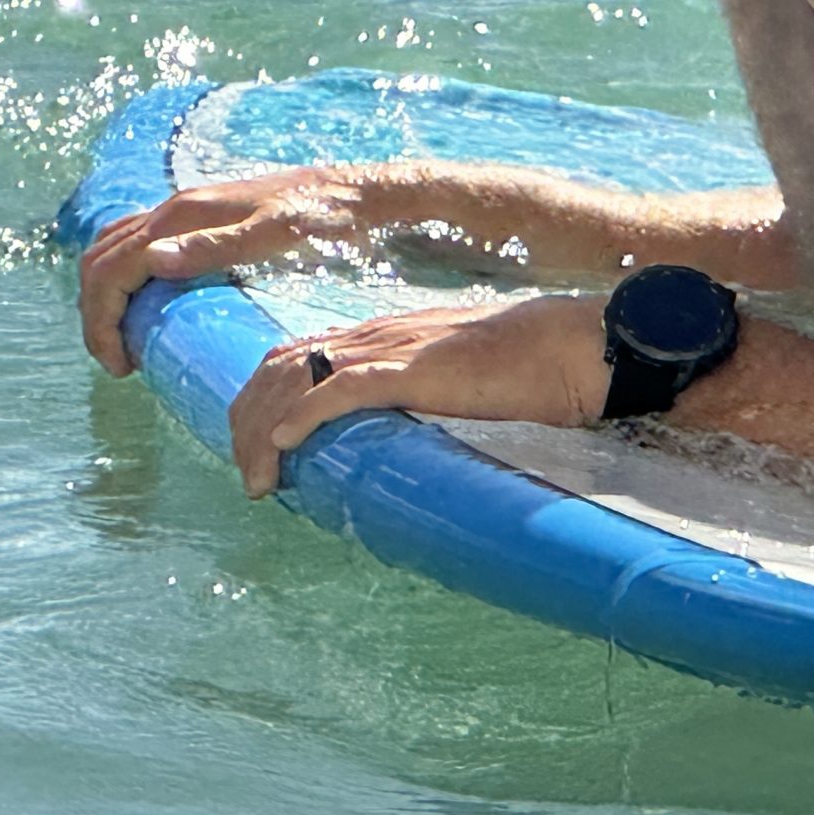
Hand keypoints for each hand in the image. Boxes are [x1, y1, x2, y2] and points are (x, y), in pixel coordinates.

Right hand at [79, 165, 396, 376]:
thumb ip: (216, 247)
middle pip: (102, 257)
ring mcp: (188, 209)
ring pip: (116, 246)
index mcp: (184, 215)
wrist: (356, 192)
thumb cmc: (323, 220)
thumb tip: (154, 261)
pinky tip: (149, 304)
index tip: (120, 366)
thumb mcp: (276, 236)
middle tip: (118, 363)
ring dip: (106, 292)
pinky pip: (140, 241)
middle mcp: (177, 207)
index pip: (111, 268)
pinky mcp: (203, 216)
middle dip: (95, 312)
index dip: (101, 319)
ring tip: (126, 341)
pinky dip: (125, 274)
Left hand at [227, 294, 608, 496]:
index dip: (260, 402)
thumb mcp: (451, 378)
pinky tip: (287, 445)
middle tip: (250, 475)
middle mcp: (373, 335)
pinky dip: (302, 416)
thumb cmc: (526, 364)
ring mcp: (391, 348)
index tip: (256, 449)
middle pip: (276, 368)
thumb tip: (392, 435)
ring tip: (261, 480)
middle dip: (245, 423)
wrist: (568, 343)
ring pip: (295, 378)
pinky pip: (339, 388)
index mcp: (380, 334)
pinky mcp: (413, 369)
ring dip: (263, 432)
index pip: (291, 355)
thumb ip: (415, 395)